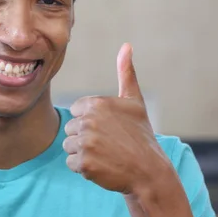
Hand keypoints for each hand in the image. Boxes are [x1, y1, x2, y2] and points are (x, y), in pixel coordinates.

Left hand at [63, 43, 171, 194]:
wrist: (149, 171)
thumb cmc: (140, 135)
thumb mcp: (134, 102)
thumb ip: (126, 73)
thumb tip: (126, 45)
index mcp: (97, 103)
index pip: (76, 111)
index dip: (90, 121)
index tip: (108, 128)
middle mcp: (89, 121)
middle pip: (70, 128)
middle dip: (85, 137)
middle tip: (108, 143)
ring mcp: (86, 143)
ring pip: (69, 145)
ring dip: (83, 152)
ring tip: (105, 154)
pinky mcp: (84, 163)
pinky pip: (71, 162)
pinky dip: (83, 167)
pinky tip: (101, 165)